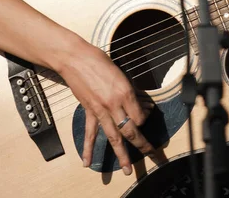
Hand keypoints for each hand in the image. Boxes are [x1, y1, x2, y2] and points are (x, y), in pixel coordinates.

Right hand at [57, 42, 157, 174]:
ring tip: (128, 169)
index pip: (140, 116)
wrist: (75, 59)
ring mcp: (100, 110)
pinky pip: (90, 133)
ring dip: (121, 155)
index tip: (145, 117)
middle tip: (153, 154)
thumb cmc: (100, 61)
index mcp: (125, 92)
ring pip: (113, 137)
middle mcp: (114, 104)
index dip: (145, 119)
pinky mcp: (89, 111)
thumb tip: (144, 104)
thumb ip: (133, 92)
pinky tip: (88, 163)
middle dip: (142, 145)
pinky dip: (88, 149)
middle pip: (131, 130)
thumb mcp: (122, 74)